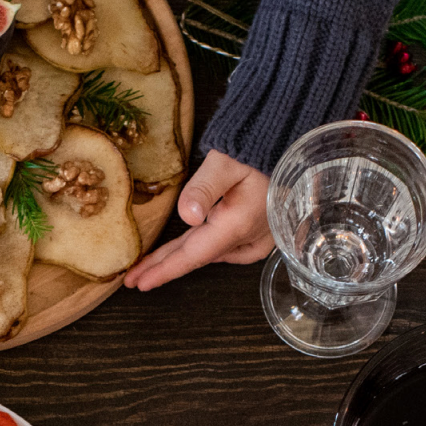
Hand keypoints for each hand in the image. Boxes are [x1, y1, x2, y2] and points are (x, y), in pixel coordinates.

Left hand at [123, 150, 271, 291]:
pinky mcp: (259, 231)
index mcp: (237, 225)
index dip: (164, 270)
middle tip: (135, 279)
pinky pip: (225, 246)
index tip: (139, 282)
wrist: (291, 143)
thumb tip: (188, 217)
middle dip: (165, 266)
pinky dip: (202, 249)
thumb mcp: (227, 161)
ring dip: (181, 257)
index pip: (192, 256)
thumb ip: (204, 187)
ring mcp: (256, 237)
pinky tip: (188, 250)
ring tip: (153, 264)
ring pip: (209, 252)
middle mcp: (247, 238)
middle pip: (197, 257)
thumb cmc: (259, 149)